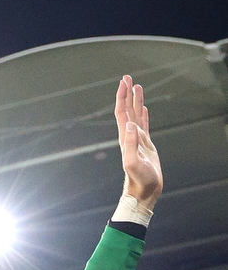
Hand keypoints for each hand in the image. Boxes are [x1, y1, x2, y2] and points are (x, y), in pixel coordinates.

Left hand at [115, 75, 162, 210]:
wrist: (144, 192)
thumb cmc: (139, 180)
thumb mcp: (133, 163)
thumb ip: (130, 145)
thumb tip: (130, 124)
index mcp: (125, 138)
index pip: (121, 112)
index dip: (121, 96)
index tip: (124, 82)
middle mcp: (130, 137)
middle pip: (127, 110)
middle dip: (126, 93)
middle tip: (127, 77)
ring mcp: (138, 140)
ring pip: (136, 115)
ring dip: (135, 101)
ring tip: (136, 86)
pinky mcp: (146, 146)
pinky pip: (144, 125)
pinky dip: (144, 115)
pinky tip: (144, 109)